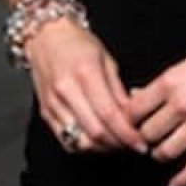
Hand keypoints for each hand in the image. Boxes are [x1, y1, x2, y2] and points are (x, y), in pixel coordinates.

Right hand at [25, 17, 148, 155]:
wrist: (45, 36)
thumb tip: (133, 116)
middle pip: (95, 133)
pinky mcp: (45, 113)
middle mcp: (66, 91)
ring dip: (102, 149)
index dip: (127, 134)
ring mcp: (53, 104)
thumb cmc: (77, 43)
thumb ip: (118, 90)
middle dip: (118, 145)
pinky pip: (66, 140)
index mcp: (85, 73)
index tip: (140, 142)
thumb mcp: (107, 59)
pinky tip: (97, 142)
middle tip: (132, 145)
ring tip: (117, 144)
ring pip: (80, 141)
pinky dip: (85, 146)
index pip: (109, 114)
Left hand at [129, 22, 185, 185]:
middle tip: (146, 140)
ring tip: (161, 152)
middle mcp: (183, 103)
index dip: (128, 120)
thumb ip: (163, 83)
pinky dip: (182, 180)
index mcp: (172, 81)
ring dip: (160, 155)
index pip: (134, 111)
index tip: (131, 124)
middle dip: (144, 139)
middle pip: (147, 134)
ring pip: (166, 152)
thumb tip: (136, 95)